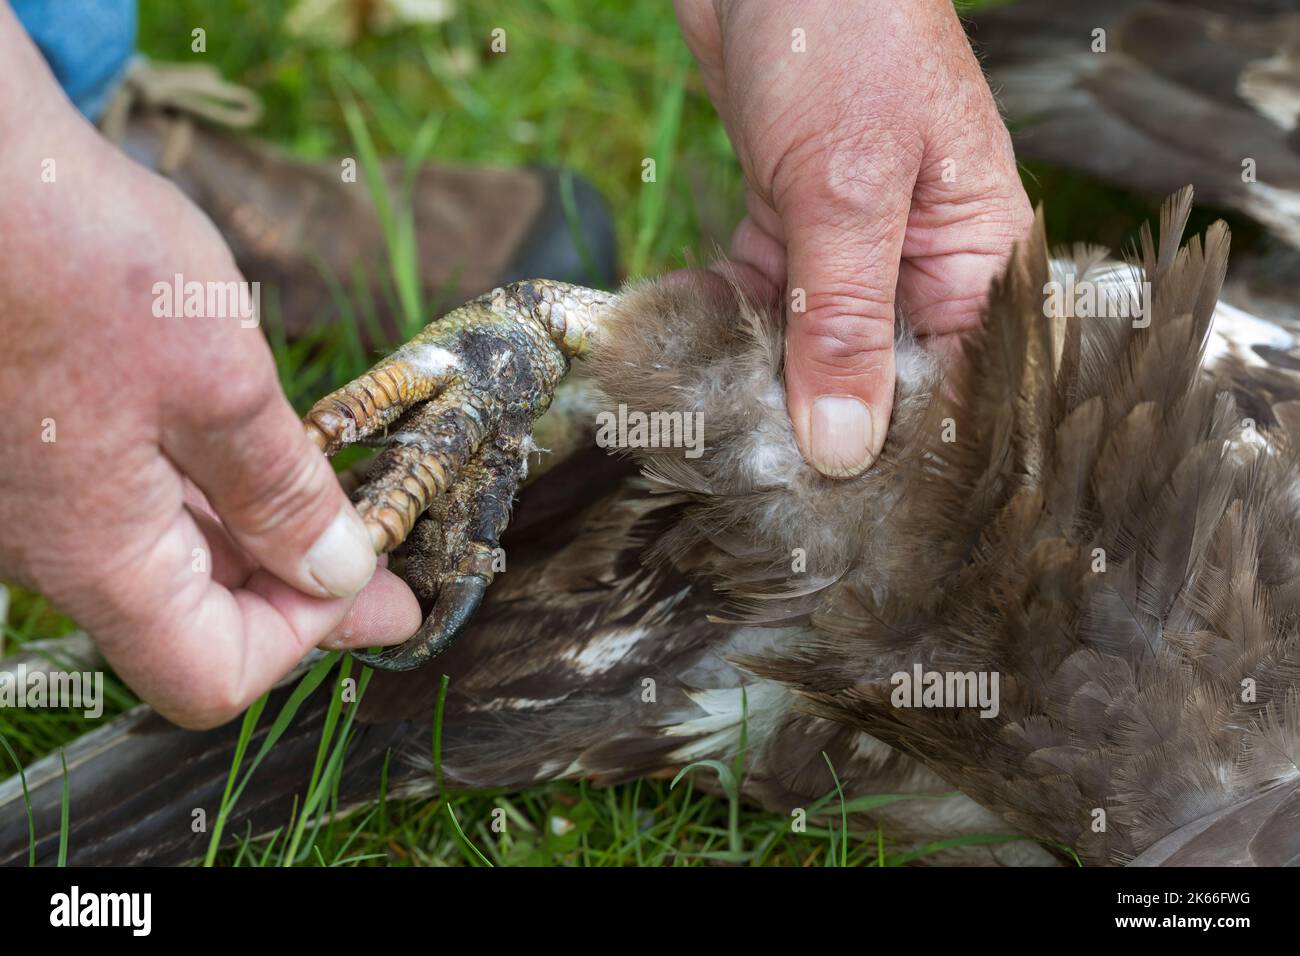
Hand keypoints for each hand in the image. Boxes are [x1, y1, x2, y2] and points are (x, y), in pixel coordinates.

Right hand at [0, 11, 418, 727]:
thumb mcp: (220, 383)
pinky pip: (130, 499)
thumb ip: (278, 492)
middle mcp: (53, 546)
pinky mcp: (33, 442)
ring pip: (165, 556)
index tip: (375, 585)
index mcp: (98, 555)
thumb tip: (334, 571)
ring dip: (258, 536)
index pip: (211, 675)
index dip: (306, 640)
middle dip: (297, 590)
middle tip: (384, 557)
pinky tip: (258, 447)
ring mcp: (37, 496)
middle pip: (192, 619)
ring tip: (340, 501)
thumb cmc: (78, 260)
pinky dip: (208, 490)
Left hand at [675, 0, 1032, 475]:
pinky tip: (687, 353)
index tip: (842, 513)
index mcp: (977, 254)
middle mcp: (920, 263)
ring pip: (811, 349)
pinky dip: (725, 327)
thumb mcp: (847, 186)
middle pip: (879, 380)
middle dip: (819, 427)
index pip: (957, 387)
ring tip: (712, 431)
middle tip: (759, 483)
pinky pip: (762, 305)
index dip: (902, 456)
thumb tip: (847, 446)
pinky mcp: (790, 228)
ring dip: (760, 382)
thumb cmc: (843, 29)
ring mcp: (852, 248)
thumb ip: (844, 318)